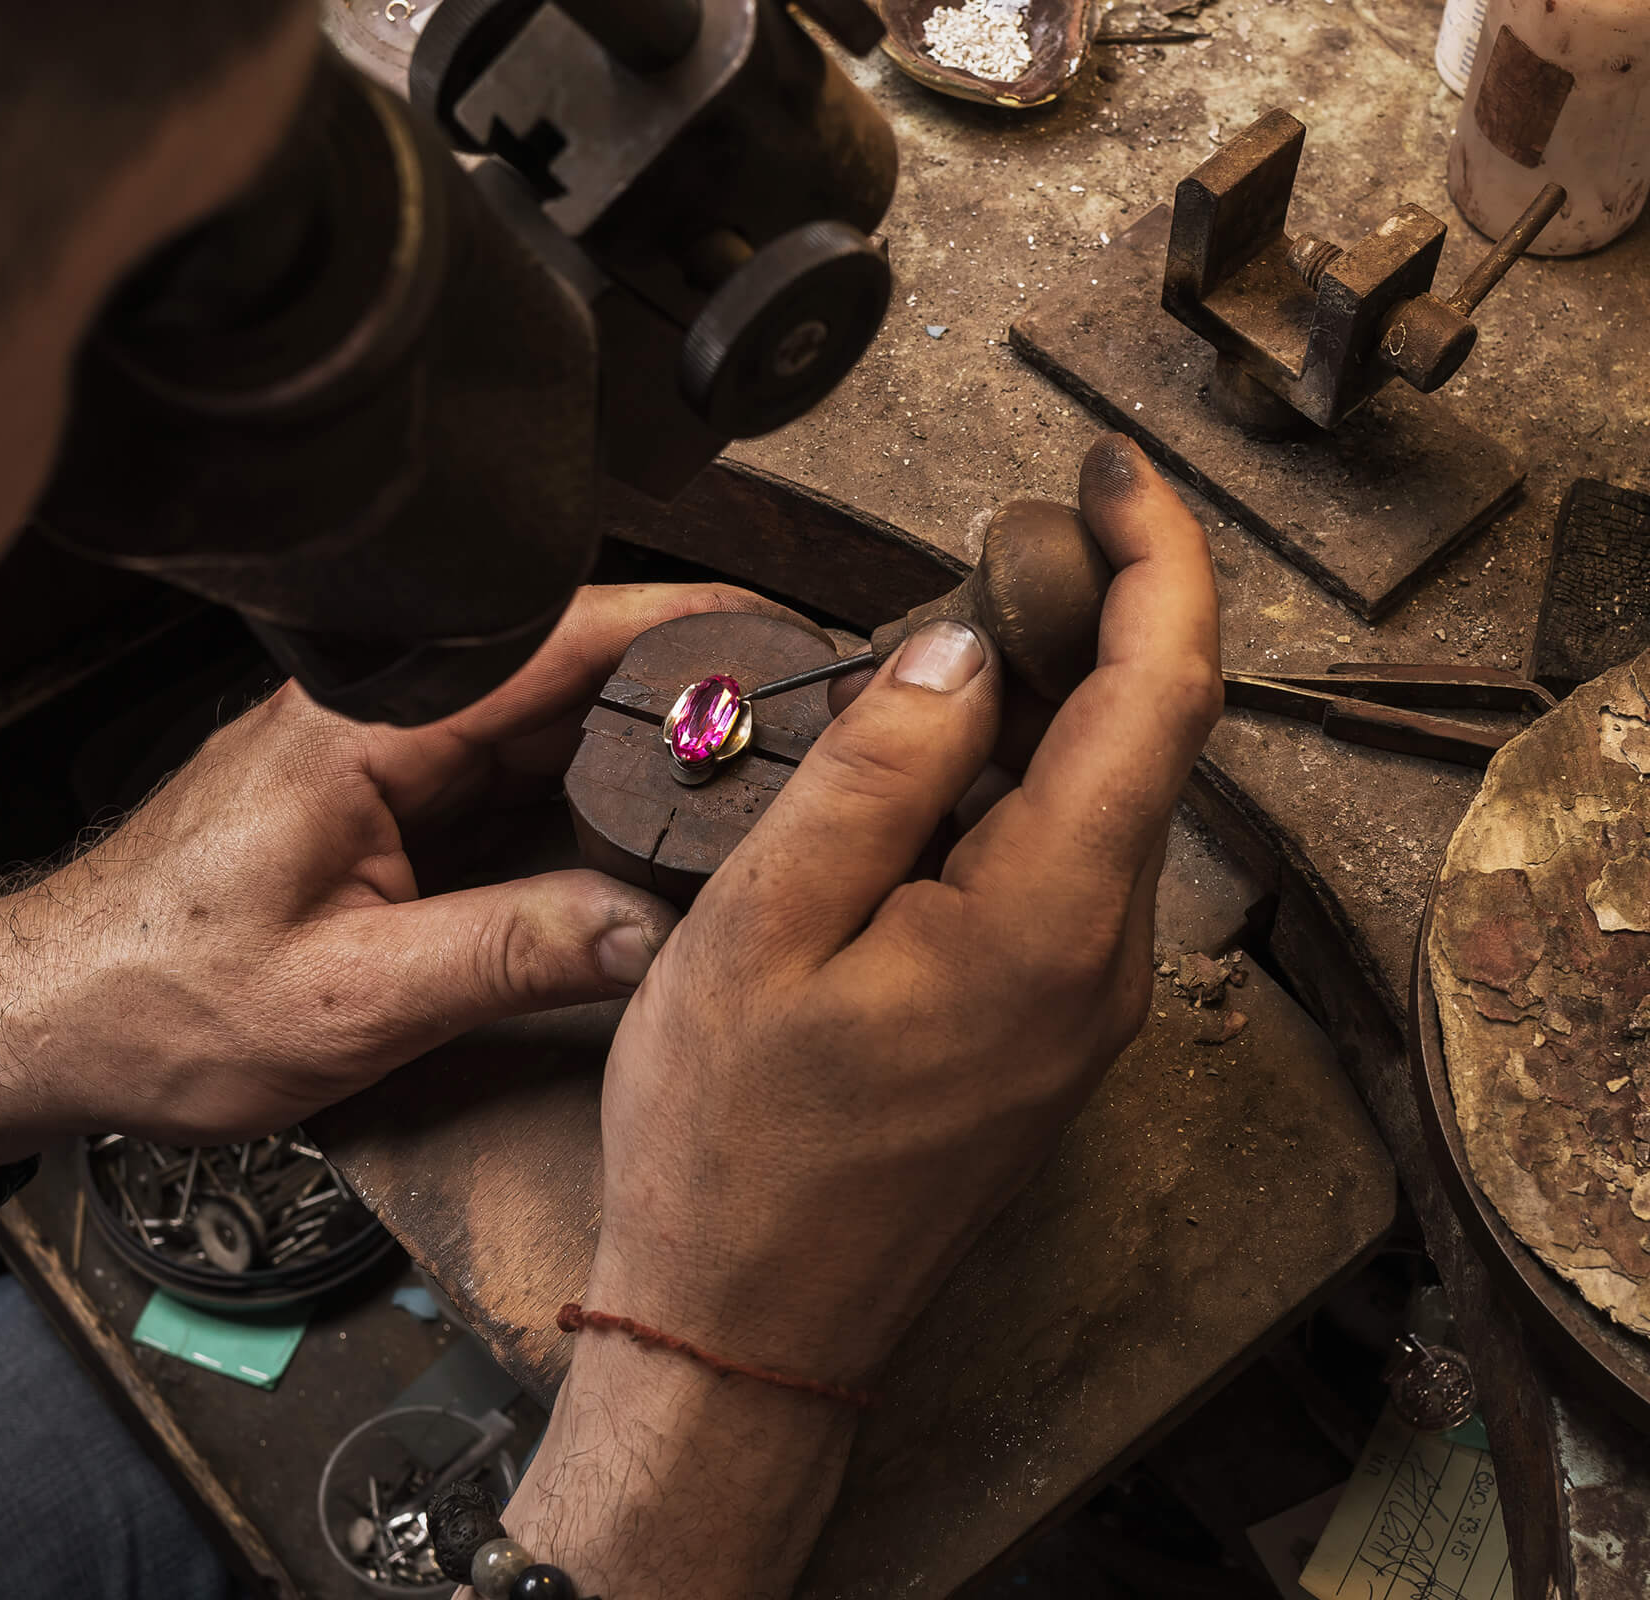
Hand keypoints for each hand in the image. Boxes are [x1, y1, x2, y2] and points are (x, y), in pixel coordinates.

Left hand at [0, 584, 822, 1159]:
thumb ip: (505, 955)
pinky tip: (648, 836)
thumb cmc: (152, 1004)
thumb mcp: (344, 1001)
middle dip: (689, 691)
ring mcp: (379, 757)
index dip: (687, 627)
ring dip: (643, 747)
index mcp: (367, 729)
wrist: (45, 1023)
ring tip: (755, 784)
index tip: (786, 641)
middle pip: (567, 669)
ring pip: (545, 725)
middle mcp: (377, 719)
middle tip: (804, 734)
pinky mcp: (379, 802)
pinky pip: (508, 778)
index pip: (557, 639)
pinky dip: (585, 797)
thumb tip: (650, 930)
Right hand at [504, 438, 1218, 1599]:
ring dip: (1049, 700)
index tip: (1111, 474)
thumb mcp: (763, 928)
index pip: (1160, 696)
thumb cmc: (730, 1148)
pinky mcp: (1045, 1035)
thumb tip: (956, 650)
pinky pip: (1061, 872)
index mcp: (1049, 923)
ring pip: (1101, 805)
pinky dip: (1018, 786)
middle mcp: (1103, 964)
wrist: (747, 1331)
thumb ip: (876, 773)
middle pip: (1145, 742)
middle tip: (997, 533)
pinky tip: (935, 766)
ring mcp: (1083, 1009)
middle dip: (1095, 614)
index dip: (1157, 561)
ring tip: (953, 631)